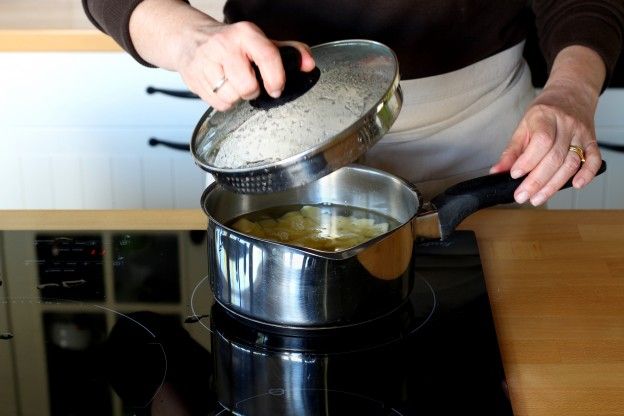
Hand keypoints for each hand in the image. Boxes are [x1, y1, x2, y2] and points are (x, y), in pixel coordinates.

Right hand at [129, 0, 314, 110]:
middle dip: (252, 91)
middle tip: (249, 84)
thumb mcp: (260, 42)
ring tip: (233, 85)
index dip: (276, 79)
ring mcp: (207, 61)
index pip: (268, 58)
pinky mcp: (195, 77)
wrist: (190, 38)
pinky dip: (223, 102)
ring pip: (231, 97)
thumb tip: (309, 65)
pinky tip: (222, 88)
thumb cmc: (231, 44)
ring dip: (236, 97)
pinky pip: (218, 104)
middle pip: (247, 86)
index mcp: (246, 34)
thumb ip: (289, 52)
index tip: (276, 88)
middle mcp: (225, 45)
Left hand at [489, 46, 605, 205]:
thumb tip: (497, 172)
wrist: (570, 95)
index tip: (515, 175)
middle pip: (555, 157)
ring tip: (537, 198)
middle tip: (522, 196)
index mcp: (545, 116)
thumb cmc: (544, 113)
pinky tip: (576, 185)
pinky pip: (594, 159)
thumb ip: (511, 151)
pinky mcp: (592, 141)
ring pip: (571, 162)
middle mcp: (566, 124)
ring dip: (554, 184)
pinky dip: (587, 174)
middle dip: (537, 181)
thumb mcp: (523, 126)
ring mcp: (581, 133)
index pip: (541, 141)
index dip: (528, 161)